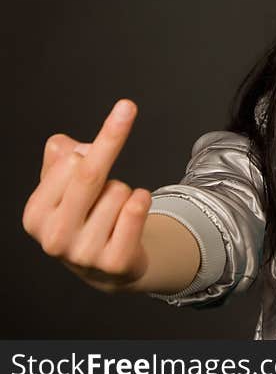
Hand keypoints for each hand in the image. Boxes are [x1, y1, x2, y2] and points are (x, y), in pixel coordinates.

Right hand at [21, 99, 152, 292]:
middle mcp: (54, 237)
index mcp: (35, 214)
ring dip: (125, 193)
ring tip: (115, 212)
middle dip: (112, 136)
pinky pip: (137, 210)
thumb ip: (60, 161)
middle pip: (89, 173)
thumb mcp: (65, 189)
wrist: (109, 267)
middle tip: (128, 107)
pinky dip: (142, 201)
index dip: (100, 140)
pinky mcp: (114, 262)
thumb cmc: (86, 217)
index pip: (68, 162)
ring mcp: (83, 254)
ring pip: (120, 191)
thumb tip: (65, 145)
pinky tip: (133, 211)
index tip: (123, 111)